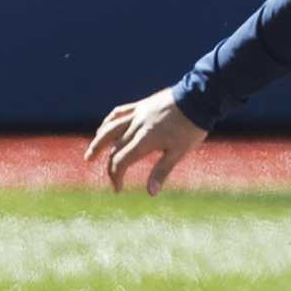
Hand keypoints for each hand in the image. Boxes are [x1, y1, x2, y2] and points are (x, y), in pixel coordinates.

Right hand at [85, 88, 207, 193]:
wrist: (200, 97)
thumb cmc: (192, 127)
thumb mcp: (179, 152)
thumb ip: (162, 171)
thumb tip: (151, 193)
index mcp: (145, 140)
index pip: (121, 161)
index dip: (116, 176)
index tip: (118, 189)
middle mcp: (136, 126)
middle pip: (115, 148)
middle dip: (111, 165)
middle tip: (111, 177)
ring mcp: (137, 113)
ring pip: (109, 129)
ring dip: (98, 142)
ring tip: (90, 155)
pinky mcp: (141, 104)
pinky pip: (119, 113)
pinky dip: (108, 122)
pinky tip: (104, 127)